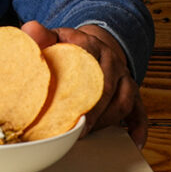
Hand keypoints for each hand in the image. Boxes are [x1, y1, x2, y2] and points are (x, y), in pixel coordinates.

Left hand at [21, 20, 147, 148]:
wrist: (95, 45)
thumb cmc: (70, 47)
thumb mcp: (54, 37)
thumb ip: (41, 36)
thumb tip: (30, 30)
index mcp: (90, 44)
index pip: (87, 62)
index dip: (77, 85)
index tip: (67, 103)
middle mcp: (111, 61)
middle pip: (106, 88)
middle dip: (91, 111)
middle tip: (75, 128)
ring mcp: (124, 77)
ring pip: (123, 102)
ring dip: (105, 121)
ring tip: (87, 134)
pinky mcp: (134, 92)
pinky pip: (140, 111)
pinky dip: (138, 128)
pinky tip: (133, 142)